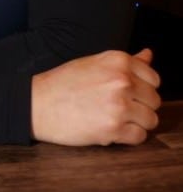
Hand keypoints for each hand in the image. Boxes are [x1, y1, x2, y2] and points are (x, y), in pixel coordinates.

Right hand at [31, 48, 160, 145]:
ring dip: (135, 122)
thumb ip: (126, 61)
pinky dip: (128, 136)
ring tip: (113, 118)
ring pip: (151, 120)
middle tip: (116, 107)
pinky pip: (140, 137)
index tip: (127, 93)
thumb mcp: (92, 63)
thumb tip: (148, 54)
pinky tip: (110, 129)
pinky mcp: (114, 128)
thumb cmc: (62, 83)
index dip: (141, 88)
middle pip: (154, 101)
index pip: (154, 78)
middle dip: (139, 106)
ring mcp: (119, 105)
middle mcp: (122, 80)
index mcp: (118, 60)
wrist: (36, 104)